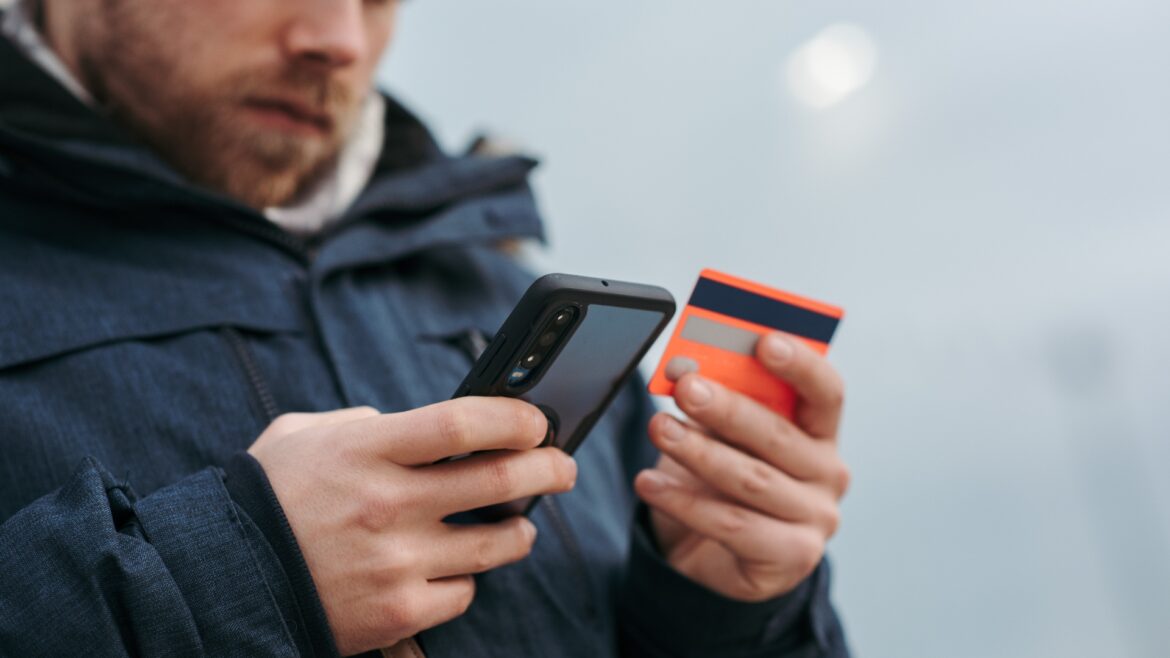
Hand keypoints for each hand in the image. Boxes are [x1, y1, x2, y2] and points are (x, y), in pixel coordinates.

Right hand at [248, 400, 576, 655]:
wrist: (222, 580)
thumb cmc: (265, 499)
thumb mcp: (305, 436)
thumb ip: (364, 420)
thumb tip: (418, 425)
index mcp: (366, 450)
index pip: (462, 423)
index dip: (514, 418)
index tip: (537, 421)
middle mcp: (387, 504)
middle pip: (500, 480)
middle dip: (549, 469)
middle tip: (563, 466)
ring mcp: (395, 563)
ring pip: (497, 545)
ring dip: (522, 530)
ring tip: (523, 525)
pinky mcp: (396, 613)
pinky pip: (462, 594)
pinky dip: (467, 581)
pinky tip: (458, 570)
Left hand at [635, 332, 848, 601]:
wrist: (709, 555)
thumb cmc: (719, 480)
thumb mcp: (721, 437)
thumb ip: (716, 402)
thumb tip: (686, 368)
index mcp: (820, 432)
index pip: (826, 392)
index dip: (800, 365)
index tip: (764, 341)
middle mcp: (829, 474)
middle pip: (779, 435)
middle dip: (728, 408)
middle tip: (686, 387)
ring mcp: (815, 519)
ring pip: (751, 480)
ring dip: (699, 452)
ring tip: (658, 428)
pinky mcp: (791, 557)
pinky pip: (732, 525)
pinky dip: (684, 501)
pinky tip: (649, 482)